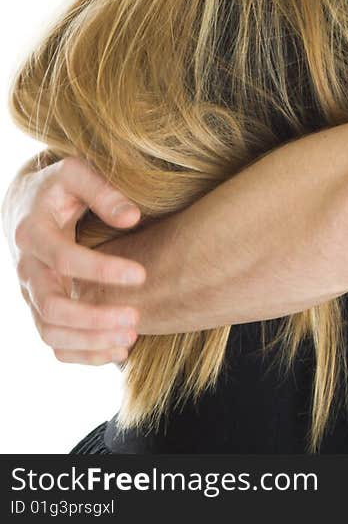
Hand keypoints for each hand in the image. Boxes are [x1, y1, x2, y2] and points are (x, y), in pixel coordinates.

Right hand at [9, 156, 146, 364]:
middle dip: (94, 318)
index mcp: (33, 233)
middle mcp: (27, 269)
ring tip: (131, 336)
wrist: (24, 205)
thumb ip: (103, 192)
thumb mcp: (75, 173)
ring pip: (50, 333)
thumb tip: (132, 218)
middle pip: (52, 307)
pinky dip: (83, 354)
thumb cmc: (57, 187)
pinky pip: (55, 342)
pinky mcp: (40, 307)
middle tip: (136, 317)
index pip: (64, 259)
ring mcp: (31, 293)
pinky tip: (118, 350)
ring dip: (90, 342)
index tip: (142, 274)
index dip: (103, 270)